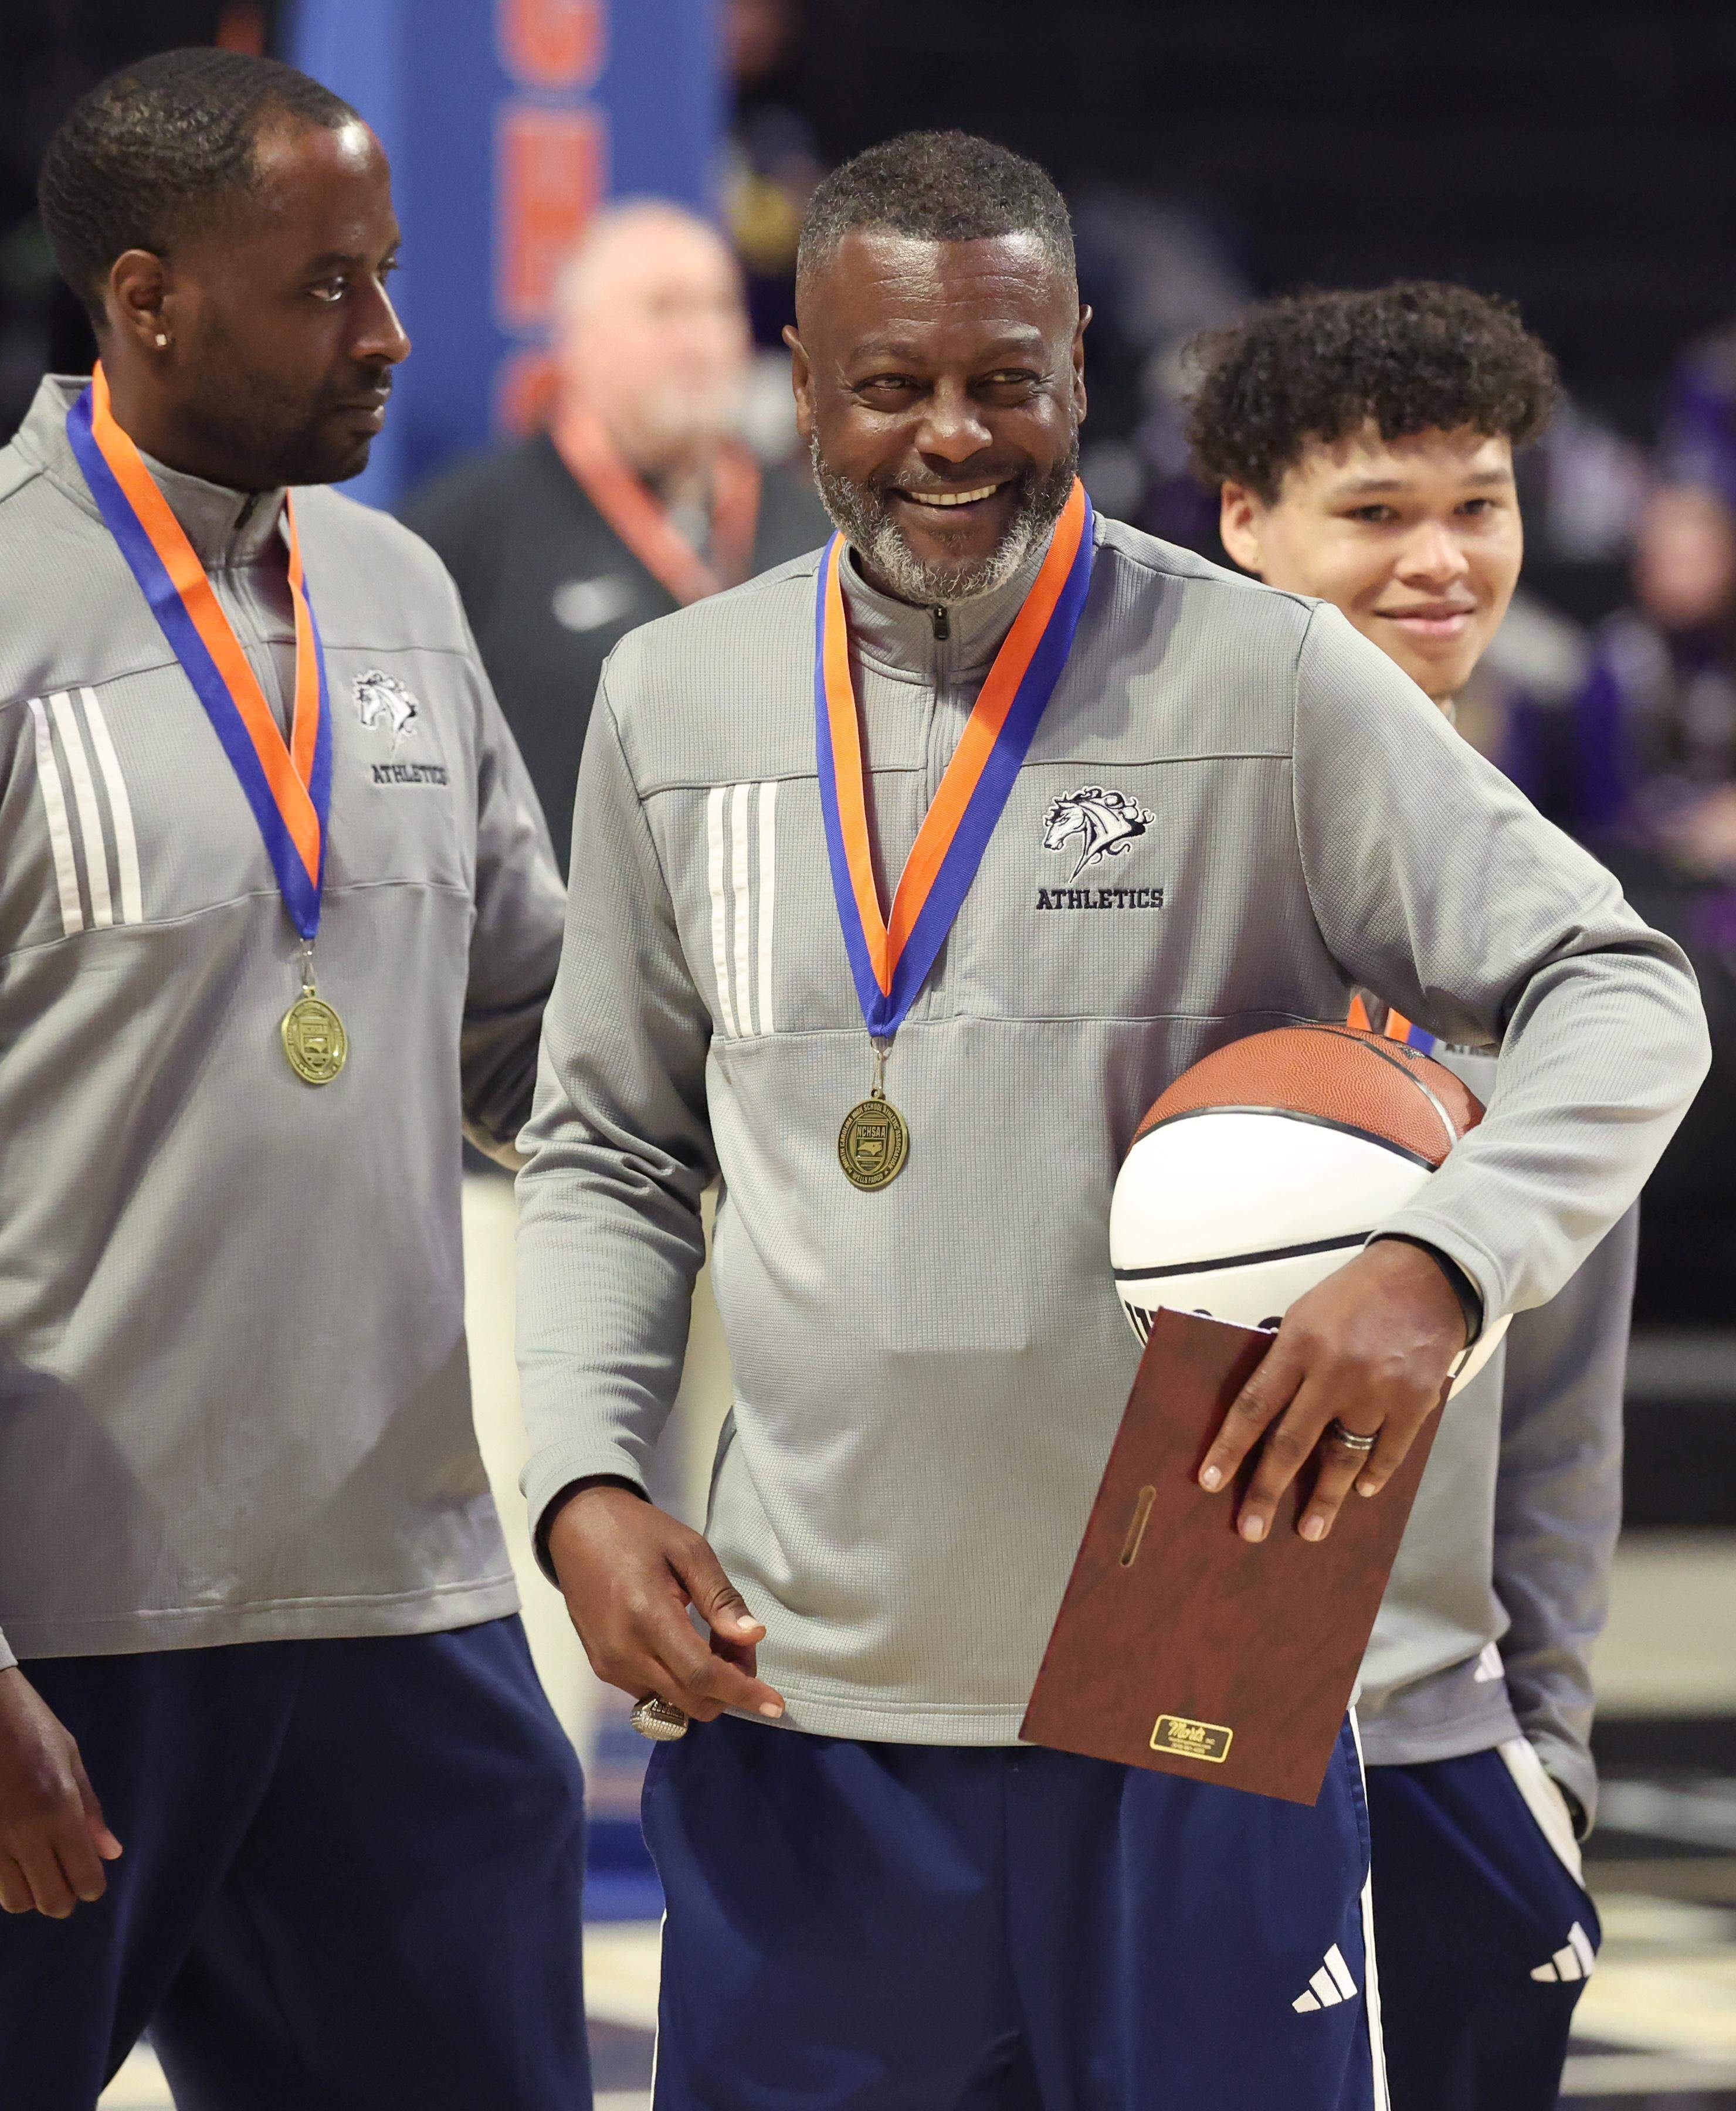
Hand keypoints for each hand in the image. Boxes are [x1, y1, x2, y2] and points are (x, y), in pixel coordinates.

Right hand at [0, 1667, 121, 1916]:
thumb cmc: (33, 1728)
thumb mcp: (71, 1760)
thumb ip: (91, 1811)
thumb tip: (111, 1852)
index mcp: (59, 1810)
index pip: (83, 1876)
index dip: (91, 1886)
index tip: (91, 1879)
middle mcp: (26, 1834)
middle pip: (50, 1901)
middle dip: (64, 1897)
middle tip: (66, 1876)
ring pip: (16, 1902)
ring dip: (32, 1893)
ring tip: (38, 1869)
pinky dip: (6, 1882)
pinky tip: (14, 1860)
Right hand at [546, 1484, 784, 1723]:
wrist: (578, 1528)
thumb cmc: (638, 1532)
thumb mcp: (689, 1551)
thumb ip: (721, 1598)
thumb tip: (753, 1637)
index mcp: (647, 1616)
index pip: (702, 1675)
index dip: (743, 1693)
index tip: (776, 1705)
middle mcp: (623, 1652)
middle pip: (692, 1700)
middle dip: (731, 1687)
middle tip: (743, 1647)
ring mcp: (609, 1665)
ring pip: (674, 1702)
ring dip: (706, 1685)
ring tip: (714, 1640)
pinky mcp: (602, 1668)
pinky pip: (652, 1692)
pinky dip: (680, 1681)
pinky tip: (686, 1646)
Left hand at [1196, 1240, 1466, 1544]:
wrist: (1427, 1275)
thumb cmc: (1357, 1294)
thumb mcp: (1307, 1313)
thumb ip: (1286, 1360)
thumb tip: (1262, 1412)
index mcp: (1300, 1344)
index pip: (1254, 1405)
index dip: (1230, 1448)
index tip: (1211, 1481)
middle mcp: (1336, 1370)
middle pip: (1292, 1443)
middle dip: (1267, 1491)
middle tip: (1251, 1529)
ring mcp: (1378, 1390)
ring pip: (1343, 1459)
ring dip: (1325, 1500)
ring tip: (1310, 1530)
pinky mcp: (1416, 1401)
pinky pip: (1388, 1452)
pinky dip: (1373, 1476)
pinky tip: (1361, 1492)